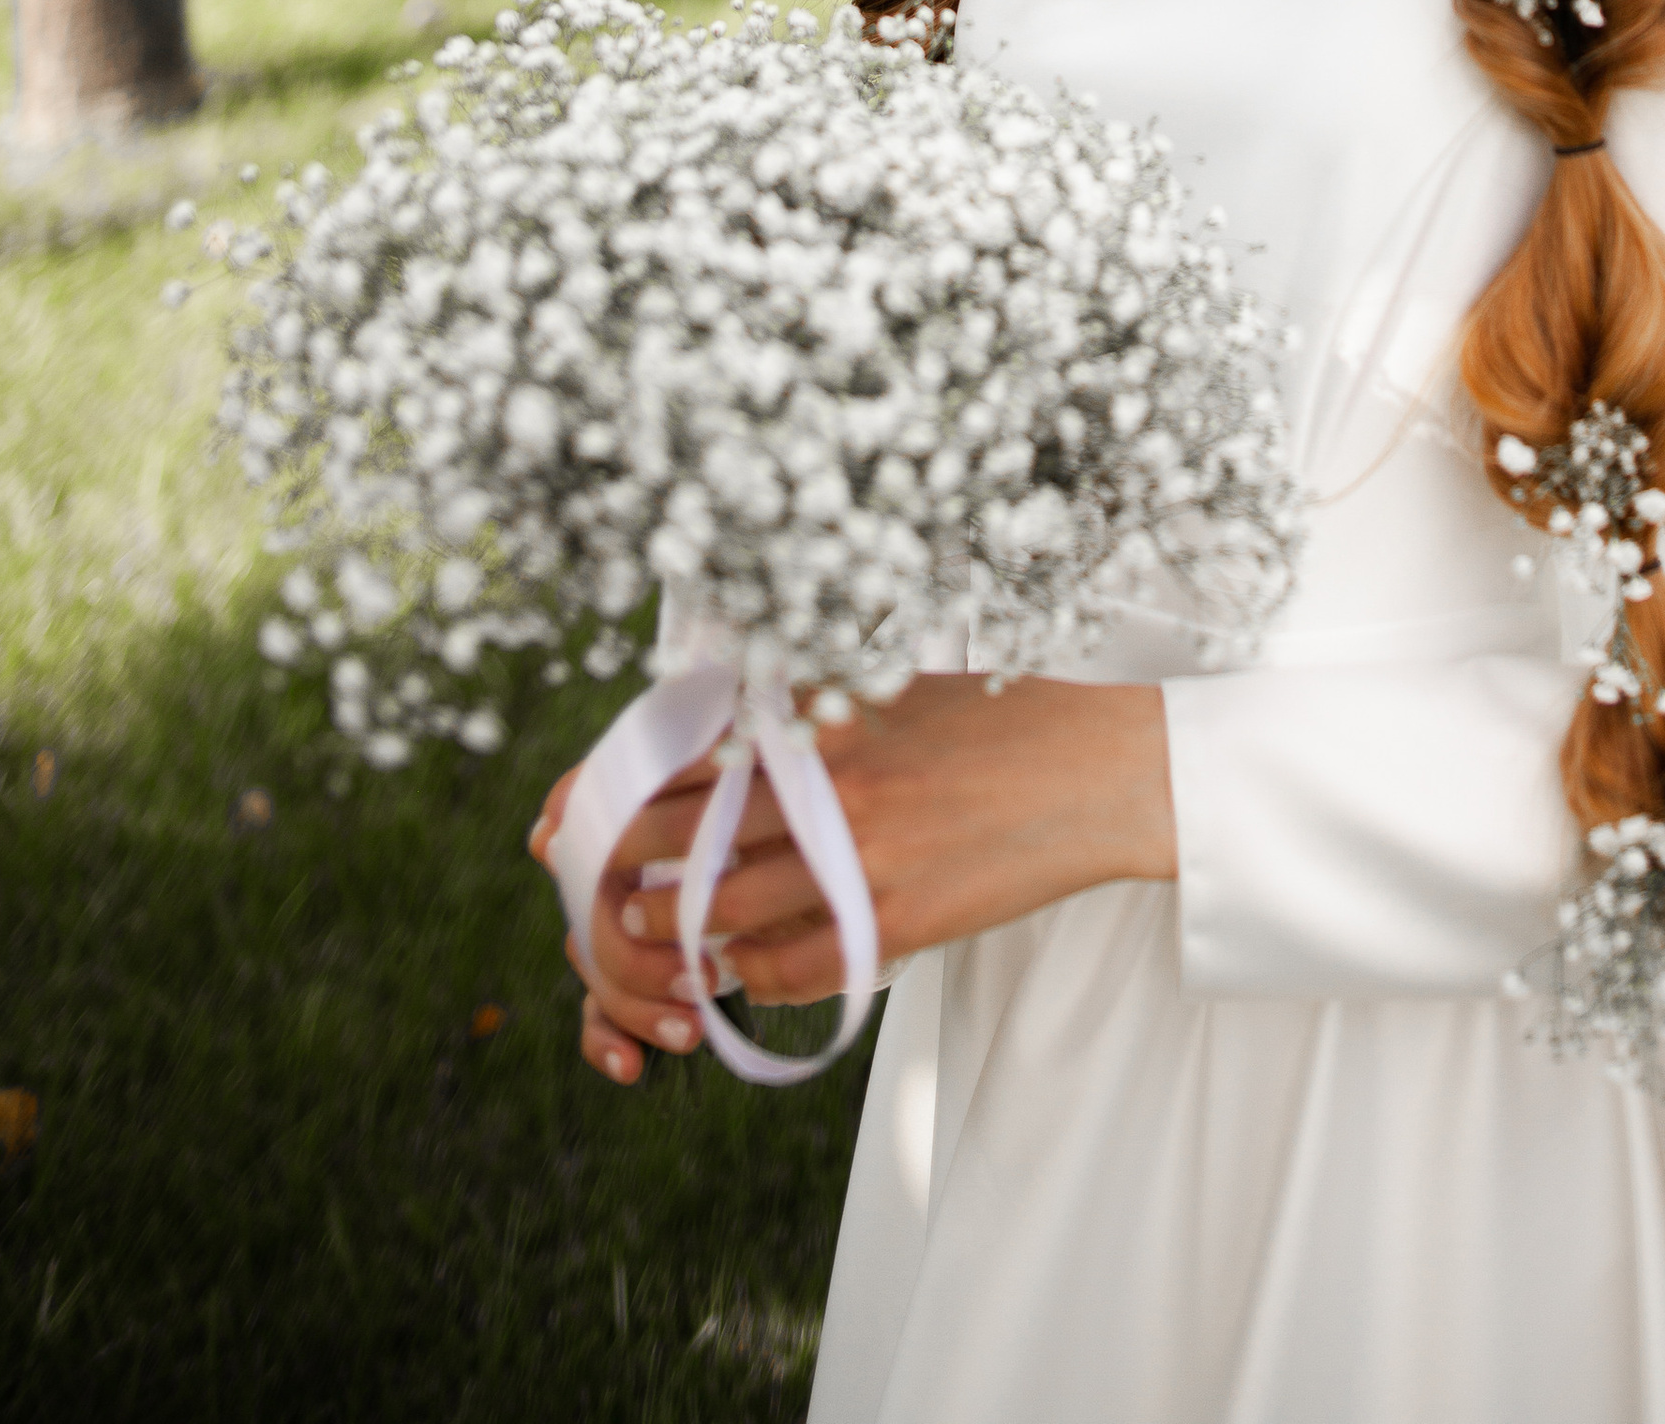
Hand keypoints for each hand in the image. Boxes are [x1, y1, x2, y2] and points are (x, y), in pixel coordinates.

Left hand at [530, 677, 1174, 1077]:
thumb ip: (817, 706)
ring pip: (724, 909)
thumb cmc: (1003, 722)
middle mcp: (831, 784)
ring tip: (639, 934)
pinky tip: (732, 974)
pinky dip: (751, 976)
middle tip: (582, 882)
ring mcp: (862, 858)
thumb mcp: (898, 688)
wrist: (1100, 772)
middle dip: (616, 860)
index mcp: (826, 719)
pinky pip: (795, 967)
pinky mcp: (896, 921)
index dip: (609, 786)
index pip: (684, 751)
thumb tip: (738, 713)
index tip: (565, 810)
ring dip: (667, 929)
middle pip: (683, 831)